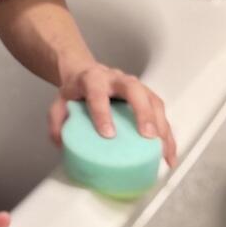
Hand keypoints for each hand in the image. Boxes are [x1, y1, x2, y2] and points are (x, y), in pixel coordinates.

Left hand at [48, 62, 177, 167]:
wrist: (86, 73)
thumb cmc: (77, 90)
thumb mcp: (60, 102)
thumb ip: (57, 121)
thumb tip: (61, 142)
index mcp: (92, 79)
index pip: (97, 92)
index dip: (102, 112)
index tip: (108, 134)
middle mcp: (116, 79)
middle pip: (133, 89)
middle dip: (143, 112)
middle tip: (147, 136)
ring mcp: (135, 86)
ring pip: (152, 99)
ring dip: (161, 125)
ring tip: (163, 151)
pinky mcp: (147, 96)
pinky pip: (161, 112)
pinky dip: (167, 133)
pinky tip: (168, 153)